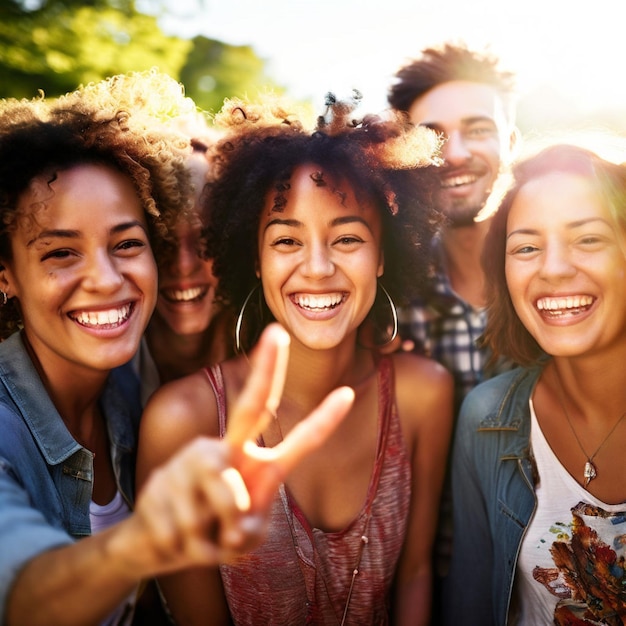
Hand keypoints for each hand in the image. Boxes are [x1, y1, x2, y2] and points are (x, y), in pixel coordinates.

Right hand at [130, 324, 353, 571]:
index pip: (297, 441)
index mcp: (253, 464)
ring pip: (226, 498)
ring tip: (198, 534)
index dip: (324, 421)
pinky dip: (192, 549)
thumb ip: (247, 530)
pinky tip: (176, 538)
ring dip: (218, 534)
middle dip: (267, 368)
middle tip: (278, 332)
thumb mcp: (242, 540)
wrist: (153, 544)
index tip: (348, 394)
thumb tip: (232, 513)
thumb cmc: (209, 534)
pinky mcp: (161, 479)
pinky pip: (190, 527)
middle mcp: (226, 449)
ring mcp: (192, 460)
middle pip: (250, 407)